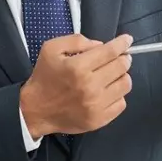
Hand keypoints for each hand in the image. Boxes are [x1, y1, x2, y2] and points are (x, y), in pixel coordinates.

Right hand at [19, 33, 133, 138]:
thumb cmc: (44, 77)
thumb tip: (101, 46)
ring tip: (112, 75)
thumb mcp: (51, 49)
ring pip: (125, 85)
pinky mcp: (98, 120)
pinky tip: (107, 92)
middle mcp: (89, 86)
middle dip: (123, 58)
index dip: (122, 43)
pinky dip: (118, 95)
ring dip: (122, 76)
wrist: (35, 110)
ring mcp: (95, 105)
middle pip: (121, 67)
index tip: (127, 40)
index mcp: (78, 67)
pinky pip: (121, 104)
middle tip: (119, 57)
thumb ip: (77, 41)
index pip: (110, 52)